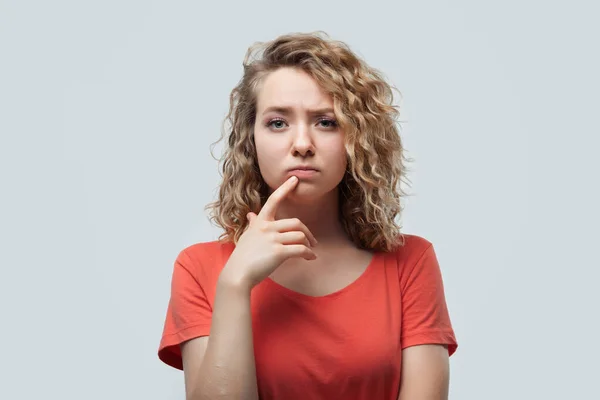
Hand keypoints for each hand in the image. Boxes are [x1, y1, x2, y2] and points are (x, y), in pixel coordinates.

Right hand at [220, 176, 317, 290]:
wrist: (238, 274)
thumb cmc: (243, 257)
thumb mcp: (246, 236)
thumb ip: (252, 224)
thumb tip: (251, 215)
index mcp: (260, 222)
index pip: (273, 200)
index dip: (285, 189)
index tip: (295, 179)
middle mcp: (267, 228)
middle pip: (296, 223)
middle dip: (308, 232)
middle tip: (312, 241)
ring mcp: (273, 239)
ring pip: (300, 236)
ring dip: (309, 244)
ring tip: (310, 252)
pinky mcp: (278, 252)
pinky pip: (300, 249)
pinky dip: (308, 254)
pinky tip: (310, 258)